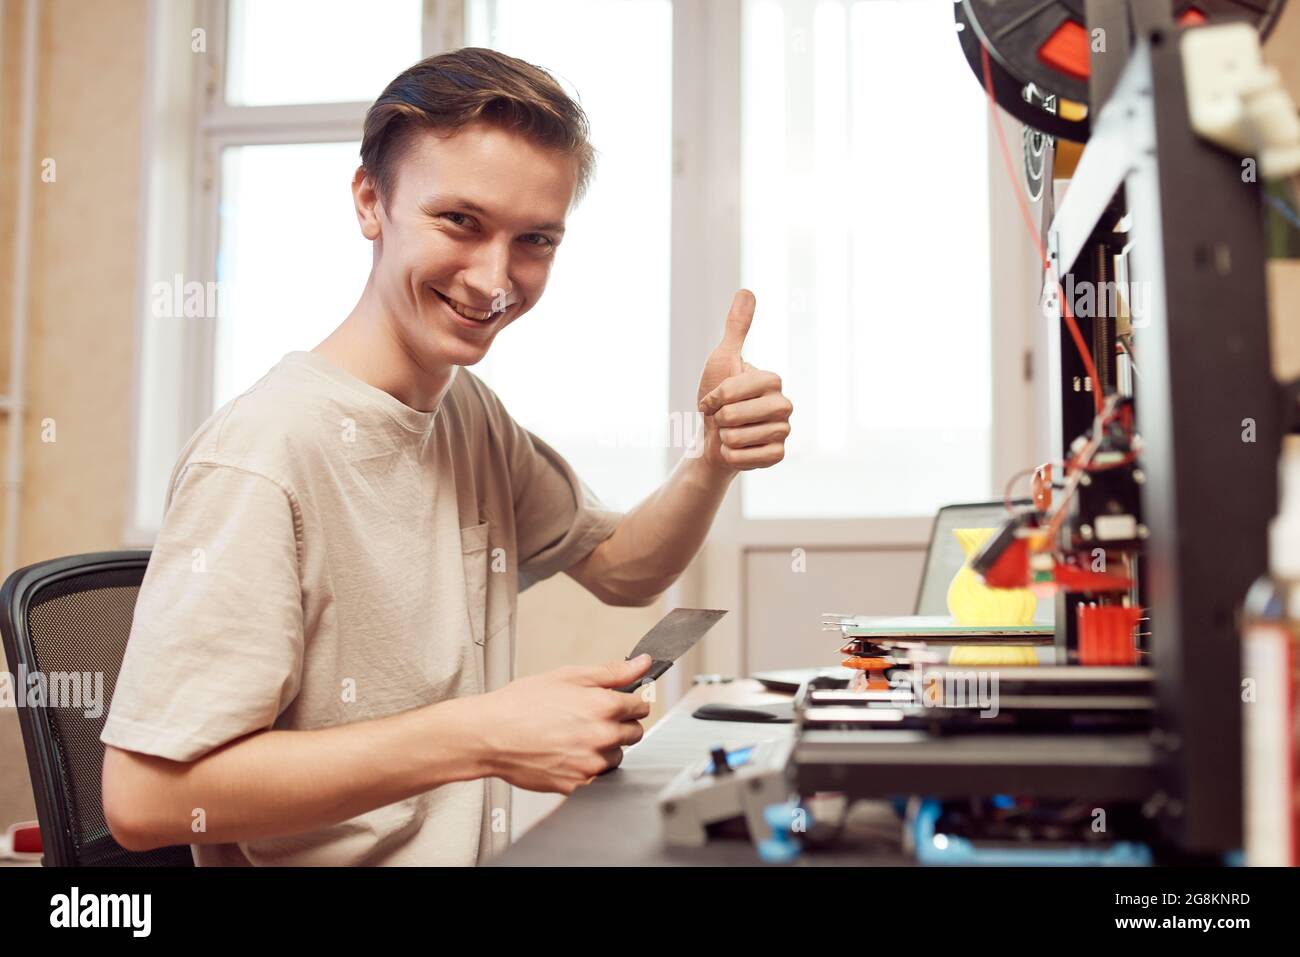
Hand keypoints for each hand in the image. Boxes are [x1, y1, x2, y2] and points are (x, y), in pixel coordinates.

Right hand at [475, 655, 652, 793]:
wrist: (489, 735)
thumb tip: (644, 664)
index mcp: (603, 706)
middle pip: (634, 733)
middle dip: (619, 725)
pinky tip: (568, 755)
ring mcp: (591, 763)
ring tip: (574, 738)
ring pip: (617, 757)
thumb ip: (611, 672)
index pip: (640, 707)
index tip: (620, 703)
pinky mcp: (578, 785)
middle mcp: (602, 736)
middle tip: (591, 720)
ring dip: (605, 749)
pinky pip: (599, 778)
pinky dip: (589, 768)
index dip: (630, 702)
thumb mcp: (567, 677)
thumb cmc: (521, 704)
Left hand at [696, 290, 791, 473]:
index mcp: (773, 381)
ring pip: (739, 437)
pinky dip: (732, 457)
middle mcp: (784, 405)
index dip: (717, 396)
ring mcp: (784, 431)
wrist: (713, 441)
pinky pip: (748, 458)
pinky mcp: (777, 456)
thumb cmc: (716, 400)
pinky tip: (736, 451)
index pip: (737, 388)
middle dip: (719, 419)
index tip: (712, 399)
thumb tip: (747, 291)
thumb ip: (736, 328)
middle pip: (736, 414)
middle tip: (723, 419)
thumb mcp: (722, 360)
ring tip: (730, 434)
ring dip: (724, 439)